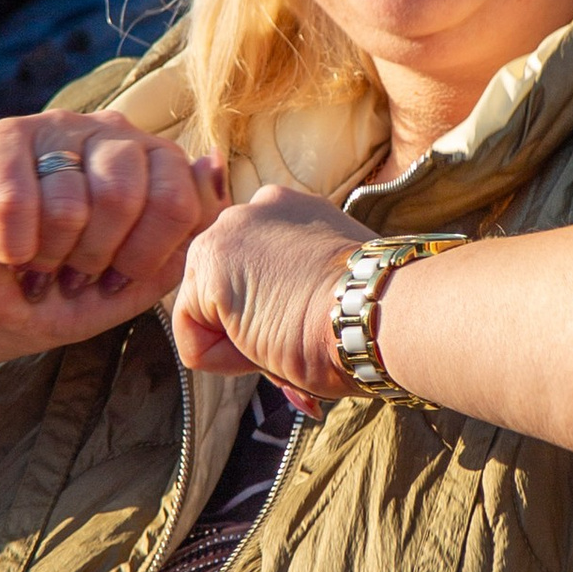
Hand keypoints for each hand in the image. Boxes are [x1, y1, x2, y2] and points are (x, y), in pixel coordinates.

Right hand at [0, 113, 227, 362]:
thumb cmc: (64, 293)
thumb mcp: (136, 284)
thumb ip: (183, 237)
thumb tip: (213, 163)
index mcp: (152, 163)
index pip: (180, 199)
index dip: (146, 256)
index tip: (118, 279)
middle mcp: (109, 133)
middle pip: (125, 195)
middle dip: (96, 257)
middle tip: (74, 275)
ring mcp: (54, 129)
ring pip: (68, 203)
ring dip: (49, 256)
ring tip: (39, 264)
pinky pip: (16, 201)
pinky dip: (11, 245)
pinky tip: (6, 250)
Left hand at [172, 188, 369, 402]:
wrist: (379, 313)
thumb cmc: (374, 318)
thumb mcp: (335, 290)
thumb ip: (300, 291)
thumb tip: (275, 336)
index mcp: (292, 212)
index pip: (255, 277)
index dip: (278, 318)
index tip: (316, 324)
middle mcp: (255, 209)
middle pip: (225, 295)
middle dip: (252, 330)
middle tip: (300, 337)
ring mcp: (227, 231)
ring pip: (206, 317)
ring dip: (244, 346)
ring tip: (289, 338)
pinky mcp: (208, 267)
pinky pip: (193, 343)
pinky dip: (228, 363)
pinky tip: (269, 343)